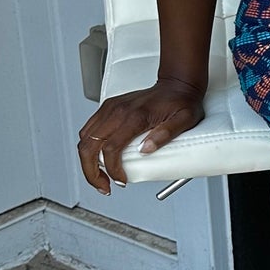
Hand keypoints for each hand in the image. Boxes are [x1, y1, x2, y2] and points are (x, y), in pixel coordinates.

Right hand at [77, 78, 205, 194]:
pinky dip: (88, 147)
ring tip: (100, 176)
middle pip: (89, 145)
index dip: (112, 169)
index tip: (121, 181)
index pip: (111, 147)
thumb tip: (146, 150)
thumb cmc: (181, 101)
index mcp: (135, 116)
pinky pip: (89, 129)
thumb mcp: (185, 119)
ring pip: (85, 138)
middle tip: (103, 185)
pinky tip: (98, 158)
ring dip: (87, 161)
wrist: (177, 84)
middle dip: (92, 171)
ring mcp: (111, 108)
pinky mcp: (108, 108)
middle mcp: (118, 111)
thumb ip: (166, 134)